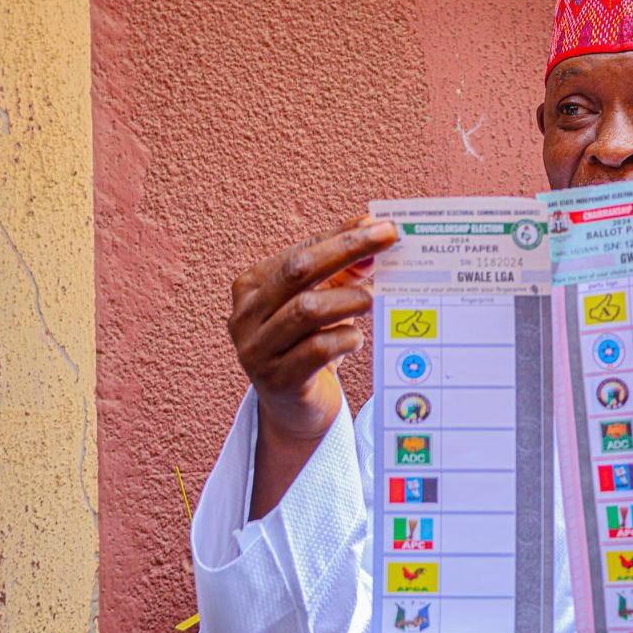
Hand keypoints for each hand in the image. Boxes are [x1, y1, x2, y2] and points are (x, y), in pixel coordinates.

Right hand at [228, 215, 397, 443]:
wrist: (294, 408)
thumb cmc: (309, 344)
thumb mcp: (322, 302)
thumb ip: (344, 269)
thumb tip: (371, 232)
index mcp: (252, 286)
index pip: (301, 250)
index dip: (342, 236)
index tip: (381, 224)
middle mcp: (245, 315)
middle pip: (299, 270)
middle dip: (347, 250)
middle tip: (387, 240)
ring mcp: (257, 349)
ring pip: (306, 310)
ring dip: (349, 299)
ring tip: (372, 300)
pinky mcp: (277, 380)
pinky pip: (316, 350)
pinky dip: (345, 338)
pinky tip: (355, 339)